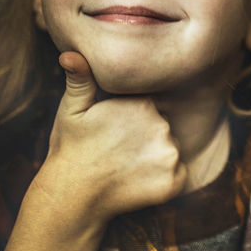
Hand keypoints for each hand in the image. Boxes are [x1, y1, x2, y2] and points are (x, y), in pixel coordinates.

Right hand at [39, 50, 187, 224]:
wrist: (72, 195)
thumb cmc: (70, 149)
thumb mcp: (72, 109)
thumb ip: (81, 80)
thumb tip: (71, 54)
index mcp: (141, 103)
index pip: (149, 108)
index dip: (132, 121)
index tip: (114, 133)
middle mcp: (161, 125)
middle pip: (162, 129)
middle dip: (145, 139)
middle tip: (116, 152)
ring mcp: (169, 154)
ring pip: (170, 151)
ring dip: (155, 158)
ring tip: (125, 166)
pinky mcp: (174, 181)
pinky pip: (179, 175)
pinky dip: (164, 179)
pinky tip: (138, 182)